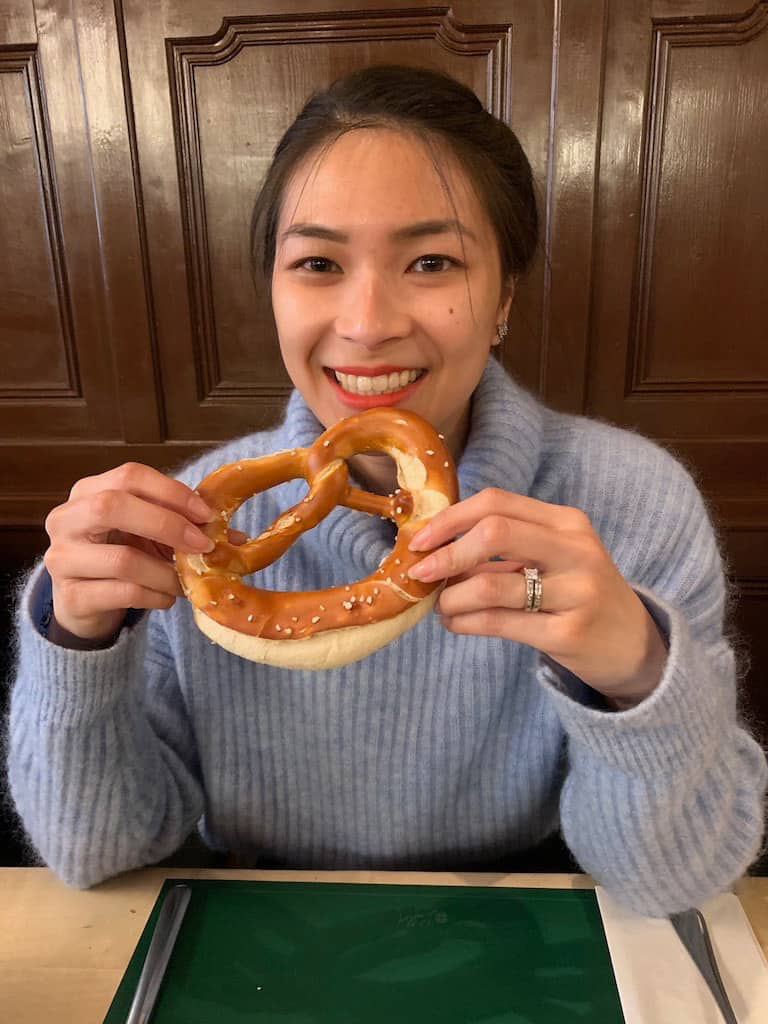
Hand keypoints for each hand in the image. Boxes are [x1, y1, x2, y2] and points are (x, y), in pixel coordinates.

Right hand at [43, 463, 217, 642]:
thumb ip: (182, 526)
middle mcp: (66, 519)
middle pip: (113, 506)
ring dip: (167, 573)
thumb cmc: (118, 556)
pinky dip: (156, 596)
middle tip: (202, 546)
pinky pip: (123, 593)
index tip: (206, 515)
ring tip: (186, 582)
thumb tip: (234, 536)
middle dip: (167, 525)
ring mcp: (62, 559)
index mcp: (88, 492)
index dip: (172, 492)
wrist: (83, 602)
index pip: (129, 475)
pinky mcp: (70, 596)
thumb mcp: (147, 534)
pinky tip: (166, 598)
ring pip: (123, 560)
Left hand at [408, 488, 667, 705]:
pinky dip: (465, 622)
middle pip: (493, 532)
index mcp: (567, 522)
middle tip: (421, 573)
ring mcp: (576, 592)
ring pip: (489, 584)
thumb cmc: (580, 594)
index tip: (419, 540)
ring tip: (441, 607)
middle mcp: (576, 550)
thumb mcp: (556, 557)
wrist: (635, 646)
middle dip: (447, 553)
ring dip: (451, 598)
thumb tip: (436, 548)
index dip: (450, 519)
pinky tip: (456, 623)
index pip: (497, 503)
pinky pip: (499, 622)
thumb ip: (506, 546)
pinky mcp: (568, 633)